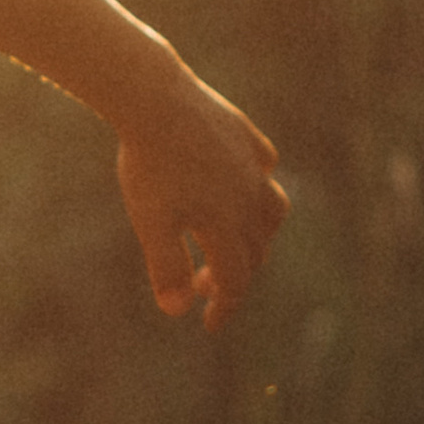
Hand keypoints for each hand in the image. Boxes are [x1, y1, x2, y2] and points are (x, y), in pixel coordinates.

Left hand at [115, 71, 288, 331]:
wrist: (156, 99)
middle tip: (201, 286)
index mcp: (227, 224)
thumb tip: (176, 311)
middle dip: (233, 276)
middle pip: (255, 250)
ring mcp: (251, 165)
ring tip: (235, 242)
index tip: (209, 324)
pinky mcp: (245, 136)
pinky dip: (258, 185)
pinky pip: (264, 166)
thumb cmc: (150, 165)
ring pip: (272, 209)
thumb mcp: (152, 222)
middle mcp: (250, 197)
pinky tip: (241, 186)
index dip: (224, 307)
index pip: (235, 280)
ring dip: (259, 235)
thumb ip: (166, 267)